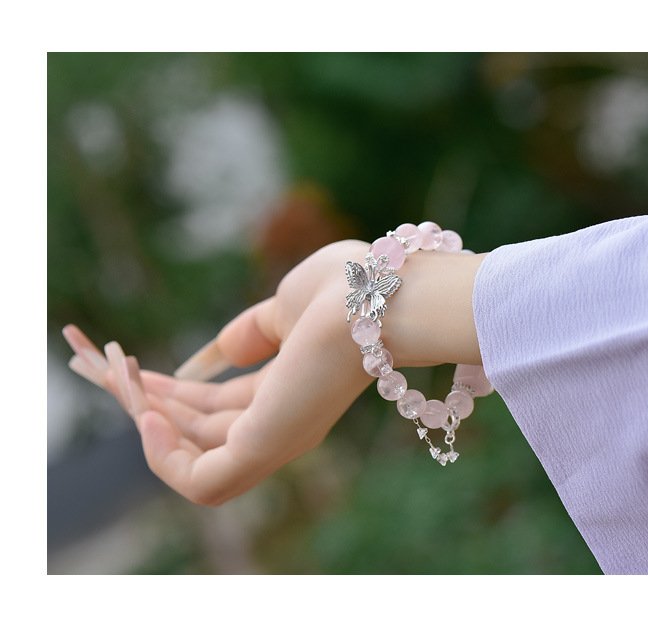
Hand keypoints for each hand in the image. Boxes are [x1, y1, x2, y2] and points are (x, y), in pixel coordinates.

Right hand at [63, 239, 485, 504]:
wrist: (382, 294)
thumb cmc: (347, 291)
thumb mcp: (285, 308)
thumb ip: (252, 333)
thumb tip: (218, 354)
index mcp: (285, 393)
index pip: (217, 409)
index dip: (173, 392)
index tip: (134, 368)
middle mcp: (280, 424)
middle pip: (198, 431)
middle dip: (148, 403)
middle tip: (105, 367)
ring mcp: (274, 440)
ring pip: (192, 456)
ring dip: (146, 421)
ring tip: (116, 374)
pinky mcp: (265, 447)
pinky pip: (200, 481)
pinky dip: (163, 457)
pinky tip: (145, 408)